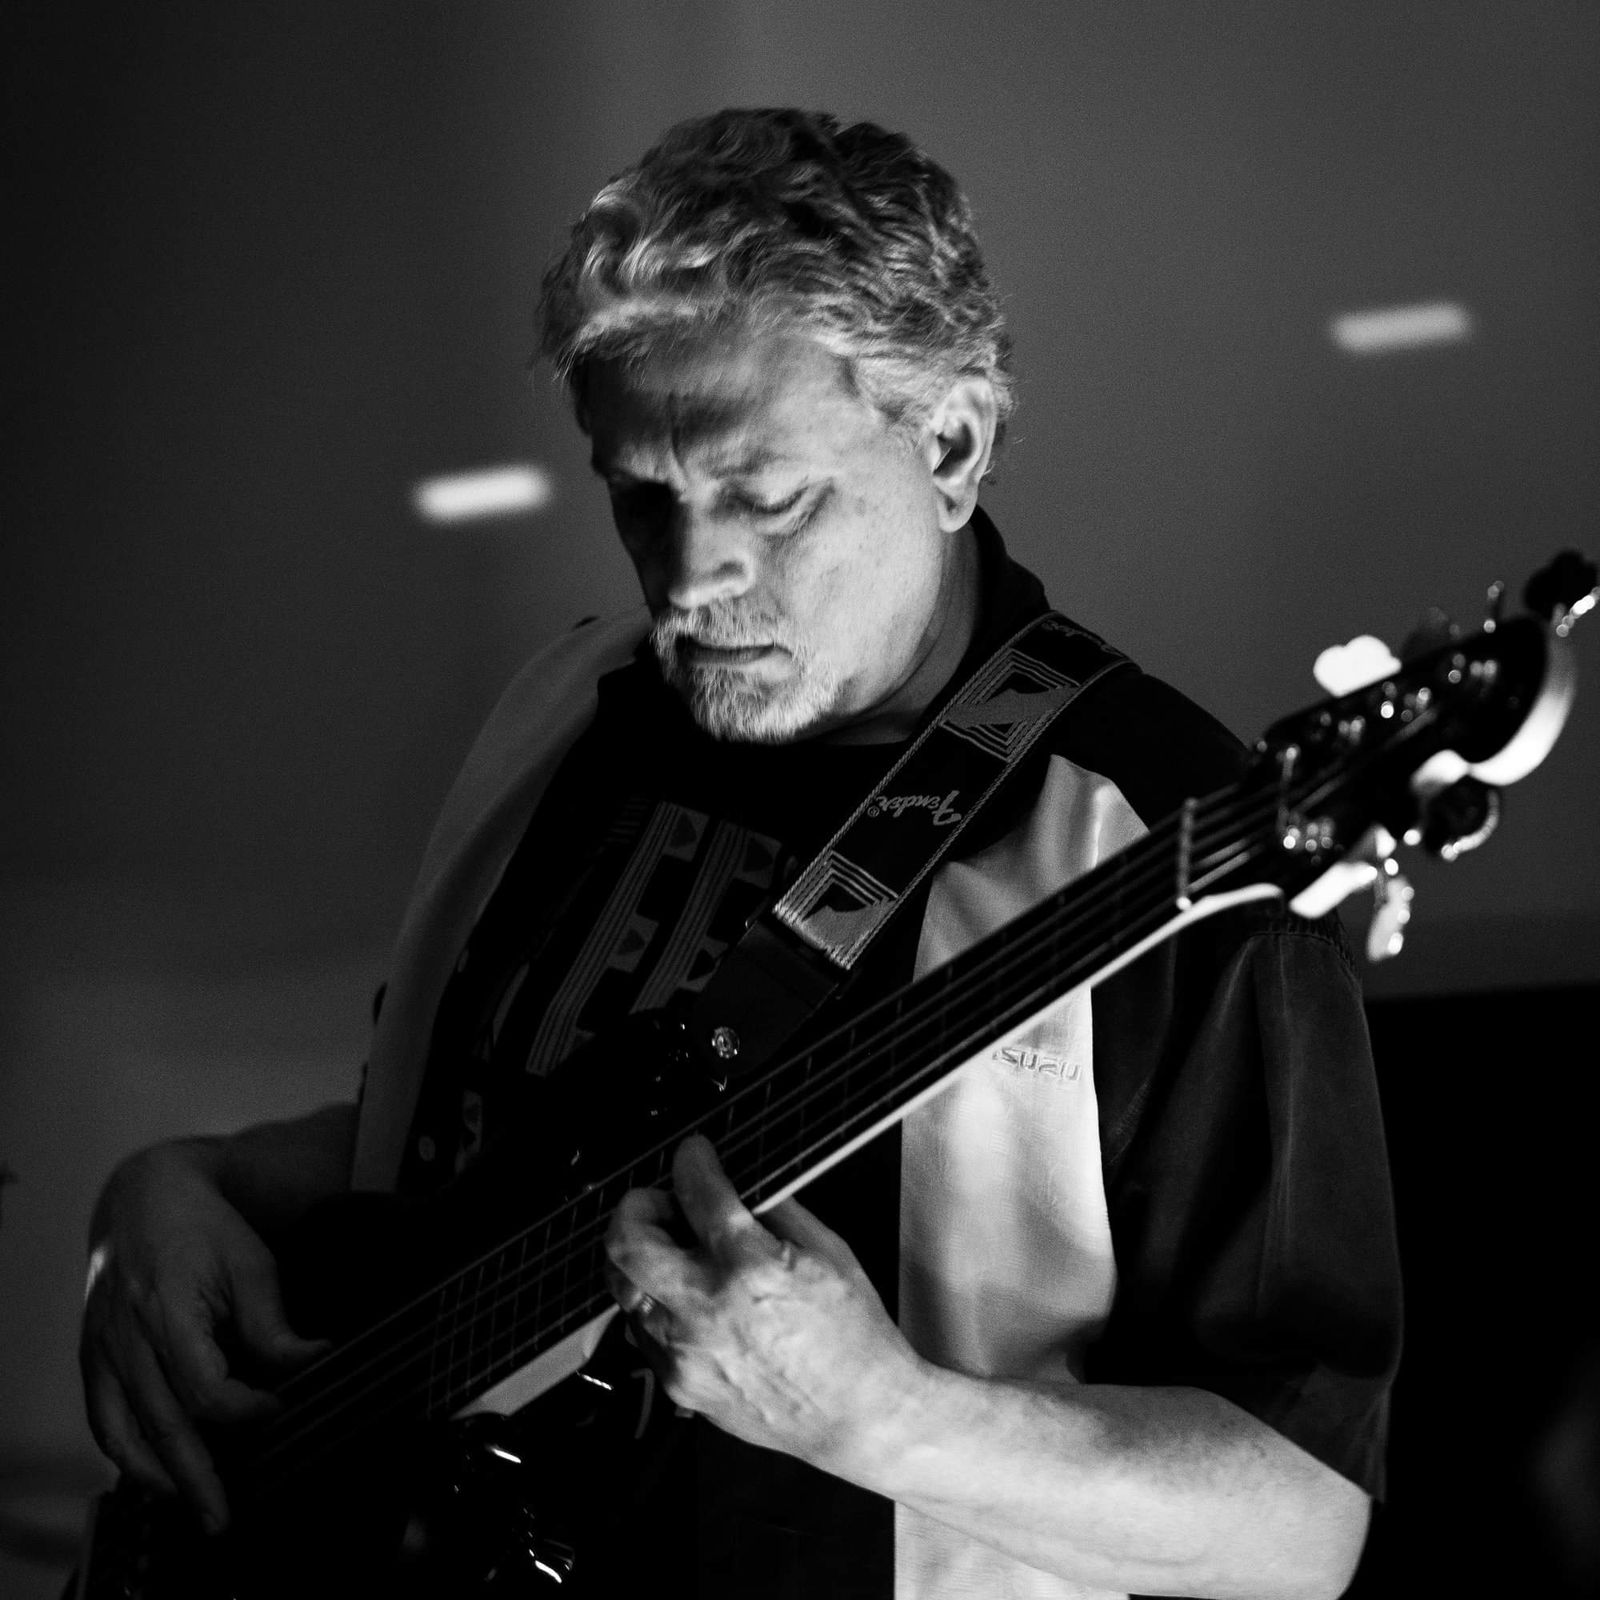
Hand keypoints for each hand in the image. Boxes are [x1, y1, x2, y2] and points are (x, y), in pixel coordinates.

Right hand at [79, 1142, 327, 1530]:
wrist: (143, 1196)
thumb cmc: (203, 1227)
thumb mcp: (252, 1263)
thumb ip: (273, 1323)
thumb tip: (312, 1362)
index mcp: (168, 1310)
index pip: (203, 1386)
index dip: (244, 1409)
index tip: (280, 1410)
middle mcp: (127, 1338)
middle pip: (162, 1424)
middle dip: (197, 1477)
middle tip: (224, 1516)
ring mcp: (103, 1350)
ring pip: (125, 1433)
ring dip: (158, 1477)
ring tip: (193, 1506)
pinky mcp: (93, 1357)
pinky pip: (103, 1419)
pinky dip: (126, 1454)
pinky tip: (155, 1473)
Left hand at [603, 1134, 925, 1473]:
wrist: (859, 1415)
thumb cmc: (852, 1337)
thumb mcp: (827, 1251)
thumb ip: (774, 1210)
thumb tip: (739, 1182)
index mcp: (749, 1267)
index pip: (695, 1190)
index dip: (691, 1158)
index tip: (694, 1154)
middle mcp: (706, 1310)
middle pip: (625, 1242)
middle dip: (636, 1206)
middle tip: (660, 1203)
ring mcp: (686, 1353)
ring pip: (623, 1288)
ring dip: (642, 1259)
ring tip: (674, 1254)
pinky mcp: (678, 1386)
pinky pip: (642, 1333)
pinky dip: (656, 1305)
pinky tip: (688, 1301)